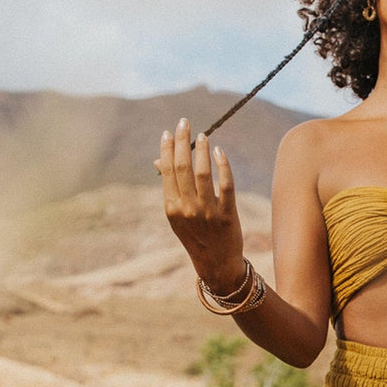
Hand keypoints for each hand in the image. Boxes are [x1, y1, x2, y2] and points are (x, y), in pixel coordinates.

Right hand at [156, 119, 246, 291]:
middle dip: (182, 141)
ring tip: (203, 135)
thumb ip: (170, 188)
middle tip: (185, 122)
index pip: (167, 171)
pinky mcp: (227, 215)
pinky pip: (226, 185)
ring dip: (202, 150)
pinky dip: (222, 166)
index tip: (169, 132)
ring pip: (203, 173)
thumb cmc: (195, 234)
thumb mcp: (177, 214)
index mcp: (171, 207)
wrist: (215, 263)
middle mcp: (187, 209)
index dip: (167, 149)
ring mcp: (207, 212)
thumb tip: (159, 161)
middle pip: (183, 167)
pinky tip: (219, 152)